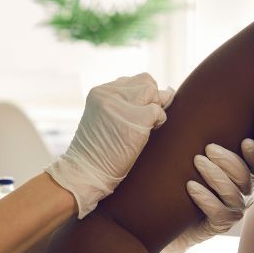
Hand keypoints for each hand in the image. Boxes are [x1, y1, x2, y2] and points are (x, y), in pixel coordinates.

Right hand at [46, 74, 175, 217]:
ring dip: (155, 108)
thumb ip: (127, 102)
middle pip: (146, 81)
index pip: (133, 81)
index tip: (135, 114)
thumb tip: (167, 92)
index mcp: (100, 92)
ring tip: (145, 126)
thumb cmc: (99, 150)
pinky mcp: (136, 119)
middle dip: (151, 98)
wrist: (86, 171)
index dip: (141, 96)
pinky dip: (159, 123)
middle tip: (144, 119)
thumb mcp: (105, 117)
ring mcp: (122, 105)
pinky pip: (159, 112)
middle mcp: (109, 93)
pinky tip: (147, 134)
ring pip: (153, 92)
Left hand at [160, 138, 253, 252]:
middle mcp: (242, 193)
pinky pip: (219, 213)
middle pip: (245, 177)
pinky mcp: (219, 225)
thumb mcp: (189, 154)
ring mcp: (232, 210)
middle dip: (229, 160)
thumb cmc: (179, 179)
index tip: (244, 141)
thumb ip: (195, 134)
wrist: (165, 216)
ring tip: (197, 161)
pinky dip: (206, 198)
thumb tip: (178, 103)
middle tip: (208, 148)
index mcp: (241, 175)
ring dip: (216, 176)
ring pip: (233, 193)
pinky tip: (191, 187)